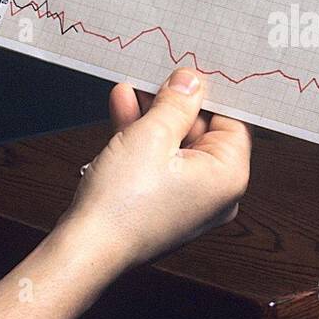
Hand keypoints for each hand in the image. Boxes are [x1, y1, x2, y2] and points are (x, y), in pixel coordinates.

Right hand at [57, 67, 251, 274]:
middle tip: (157, 75)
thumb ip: (175, 103)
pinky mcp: (160, 204)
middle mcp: (214, 193)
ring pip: (174, 145)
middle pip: (200, 132)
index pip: (232, 122)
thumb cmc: (124, 202)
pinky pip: (158, 162)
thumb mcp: (151, 135)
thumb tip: (191, 82)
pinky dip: (142, 138)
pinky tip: (123, 108)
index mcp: (228, 177)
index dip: (209, 94)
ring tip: (131, 87)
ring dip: (152, 116)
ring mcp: (186, 201)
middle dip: (173, 103)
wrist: (87, 247)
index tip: (190, 72)